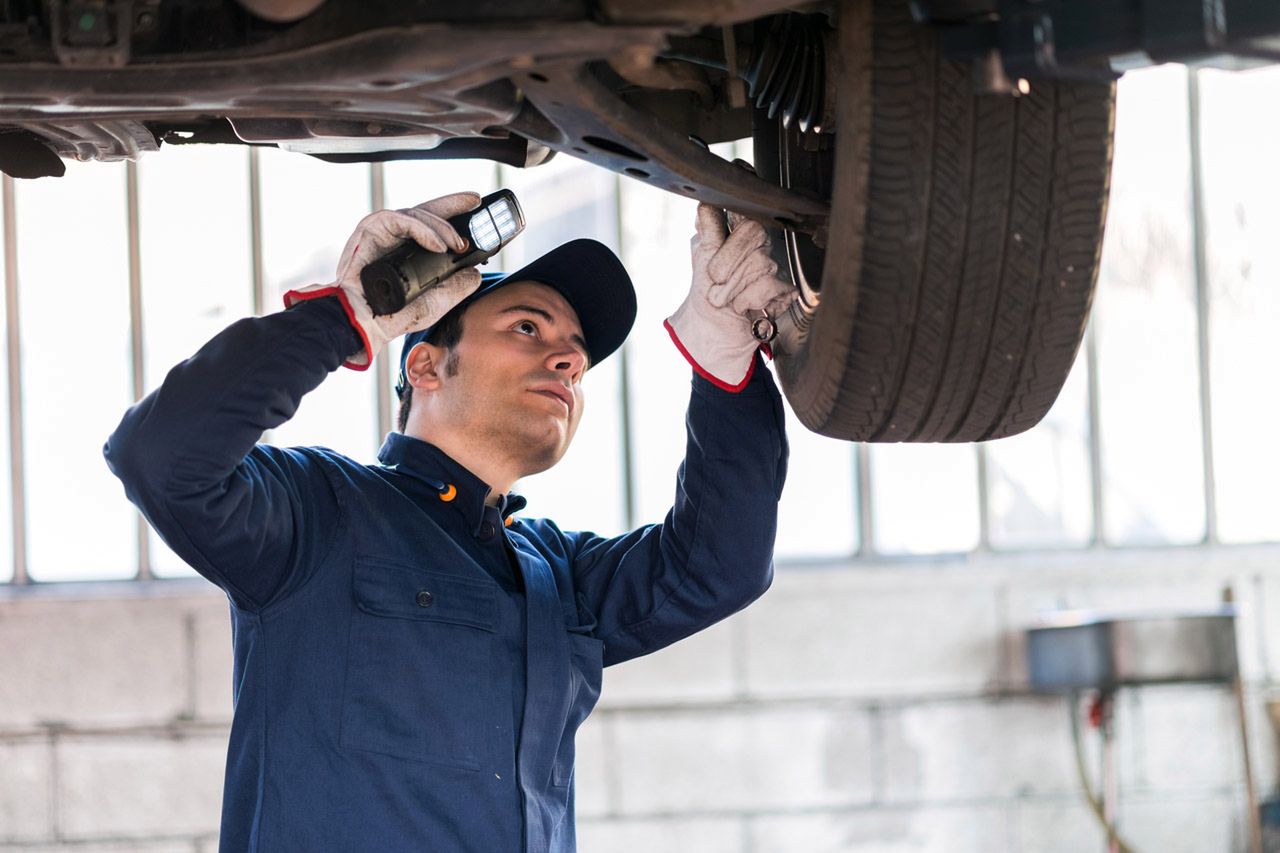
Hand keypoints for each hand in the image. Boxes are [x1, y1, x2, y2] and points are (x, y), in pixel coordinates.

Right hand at [283, 192, 483, 369]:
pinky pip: (400, 220)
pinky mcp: (371, 230)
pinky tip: (439, 245)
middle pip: (426, 211)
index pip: (433, 224)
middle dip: (452, 205)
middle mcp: (396, 238)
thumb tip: (475, 274)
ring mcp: (383, 232)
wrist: (368, 323)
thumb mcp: (436, 301)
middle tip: (474, 202)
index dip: (454, 214)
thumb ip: (457, 287)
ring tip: (457, 244)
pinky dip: (422, 230)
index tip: (476, 207)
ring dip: (441, 227)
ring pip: (416, 214)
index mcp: (409, 250)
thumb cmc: (395, 314)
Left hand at [664, 203, 794, 390]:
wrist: (712, 331)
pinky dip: (749, 301)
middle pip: (753, 232)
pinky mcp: (784, 290)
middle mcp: (759, 245)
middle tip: (715, 280)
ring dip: (733, 287)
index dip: (734, 221)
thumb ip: (708, 230)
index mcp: (739, 231)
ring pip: (759, 262)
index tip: (720, 242)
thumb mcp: (701, 256)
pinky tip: (746, 307)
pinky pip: (768, 285)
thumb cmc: (706, 292)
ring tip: (728, 298)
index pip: (745, 211)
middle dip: (726, 262)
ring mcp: (774, 266)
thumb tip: (707, 203)